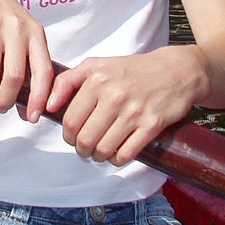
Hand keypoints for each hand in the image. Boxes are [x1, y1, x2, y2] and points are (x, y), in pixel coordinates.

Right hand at [0, 0, 53, 120]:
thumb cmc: (3, 23)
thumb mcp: (22, 37)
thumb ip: (28, 68)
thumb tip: (30, 111)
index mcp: (35, 32)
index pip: (43, 71)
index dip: (40, 98)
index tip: (33, 118)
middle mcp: (17, 26)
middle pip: (15, 76)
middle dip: (7, 100)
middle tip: (1, 108)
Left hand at [46, 48, 204, 165]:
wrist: (175, 71)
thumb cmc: (131, 70)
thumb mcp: (97, 65)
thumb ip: (67, 81)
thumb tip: (49, 106)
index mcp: (97, 80)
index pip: (70, 119)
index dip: (67, 134)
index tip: (71, 137)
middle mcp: (114, 95)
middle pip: (85, 138)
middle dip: (81, 149)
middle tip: (84, 148)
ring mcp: (134, 111)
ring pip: (104, 149)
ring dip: (98, 157)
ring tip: (99, 152)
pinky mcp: (152, 125)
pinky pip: (126, 153)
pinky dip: (117, 160)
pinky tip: (116, 154)